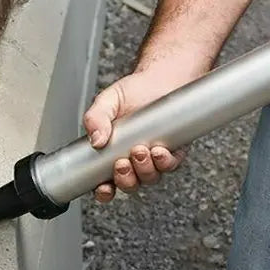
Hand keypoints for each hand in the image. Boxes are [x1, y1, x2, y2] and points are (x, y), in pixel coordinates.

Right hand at [83, 69, 192, 202]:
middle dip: (125, 179)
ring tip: (140, 150)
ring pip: (150, 177)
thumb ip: (96, 118)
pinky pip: (171, 164)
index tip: (103, 188)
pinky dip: (165, 162)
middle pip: (129, 184)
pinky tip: (158, 150)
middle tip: (122, 163)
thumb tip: (96, 140)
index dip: (103, 191)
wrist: (161, 78)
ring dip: (144, 169)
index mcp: (113, 153)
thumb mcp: (107, 101)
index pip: (106, 182)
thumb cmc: (133, 91)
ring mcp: (154, 157)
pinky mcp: (174, 150)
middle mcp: (133, 160)